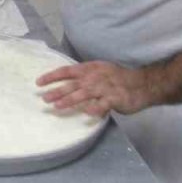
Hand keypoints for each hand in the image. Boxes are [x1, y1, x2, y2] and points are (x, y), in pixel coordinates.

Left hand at [37, 61, 152, 116]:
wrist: (143, 83)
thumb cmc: (117, 78)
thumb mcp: (99, 71)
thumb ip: (83, 76)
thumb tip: (64, 83)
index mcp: (89, 68)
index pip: (66, 71)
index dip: (52, 76)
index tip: (38, 82)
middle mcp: (94, 77)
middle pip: (72, 84)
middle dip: (57, 91)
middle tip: (44, 98)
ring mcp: (105, 88)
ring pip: (83, 94)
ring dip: (69, 100)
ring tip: (57, 106)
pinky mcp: (115, 98)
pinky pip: (103, 105)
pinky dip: (94, 109)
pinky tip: (86, 113)